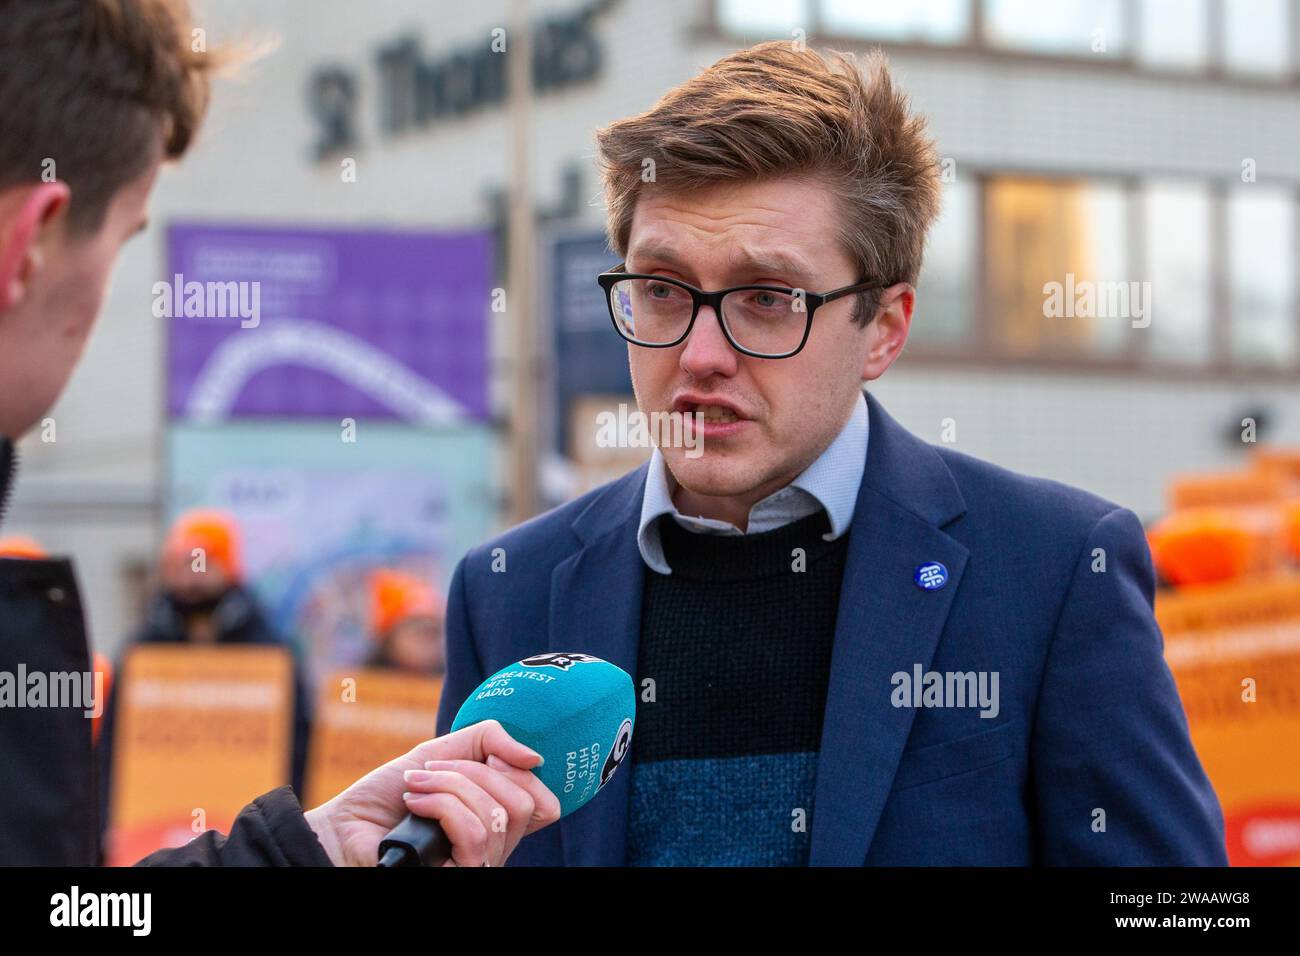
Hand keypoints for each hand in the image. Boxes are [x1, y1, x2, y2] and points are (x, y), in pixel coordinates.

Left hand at [303, 719, 560, 866]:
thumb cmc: (388, 795)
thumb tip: (534, 756)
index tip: (482, 759)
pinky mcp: (460, 874)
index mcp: (499, 819)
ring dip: (449, 787)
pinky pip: (474, 833)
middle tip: (434, 771)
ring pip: (496, 815)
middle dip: (474, 773)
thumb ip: (488, 740)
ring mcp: (478, 863)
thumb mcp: (442, 750)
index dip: (520, 773)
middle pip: (524, 803)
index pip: (544, 804)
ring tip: (416, 789)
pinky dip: (441, 805)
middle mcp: (496, 847)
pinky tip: (414, 805)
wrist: (343, 826)